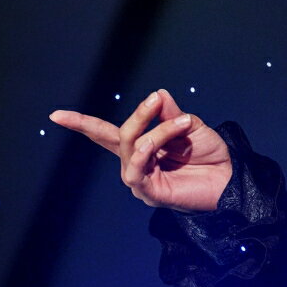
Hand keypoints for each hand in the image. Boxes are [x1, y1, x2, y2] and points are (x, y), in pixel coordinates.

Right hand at [49, 88, 232, 211]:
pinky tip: (160, 141)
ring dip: (154, 131)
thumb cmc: (211, 154)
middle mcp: (136, 164)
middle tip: (154, 100)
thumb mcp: (190, 126)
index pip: (105, 134)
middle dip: (136, 116)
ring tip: (181, 122)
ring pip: (132, 147)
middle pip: (118, 136)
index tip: (56, 115)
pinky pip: (137, 169)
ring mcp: (141, 180)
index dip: (81, 124)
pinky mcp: (149, 192)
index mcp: (142, 147)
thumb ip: (170, 114)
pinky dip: (148, 149)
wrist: (230, 177)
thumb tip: (158, 94)